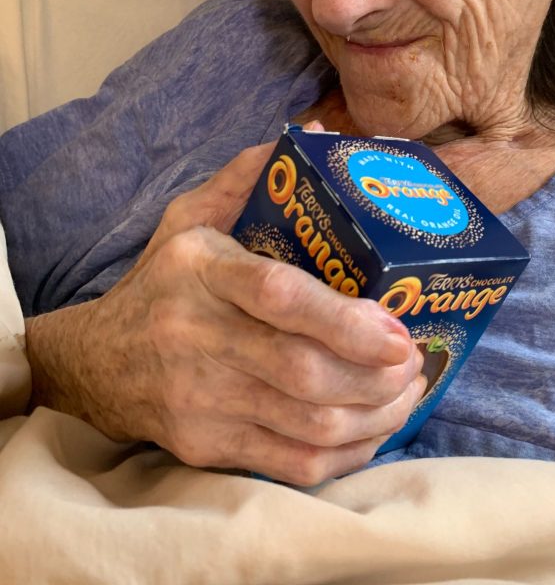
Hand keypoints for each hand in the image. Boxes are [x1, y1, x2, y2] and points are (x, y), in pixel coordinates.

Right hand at [25, 135, 425, 485]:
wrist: (95, 363)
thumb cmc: (162, 282)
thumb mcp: (190, 217)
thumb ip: (246, 176)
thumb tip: (311, 135)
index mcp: (202, 272)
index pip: (277, 297)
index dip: (345, 321)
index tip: (397, 331)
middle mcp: (198, 338)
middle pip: (302, 372)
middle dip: (376, 377)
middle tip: (415, 365)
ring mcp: (200, 400)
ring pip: (306, 423)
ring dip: (373, 416)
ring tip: (406, 395)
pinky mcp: (205, 445)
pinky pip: (290, 464)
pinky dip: (345, 454)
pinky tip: (371, 430)